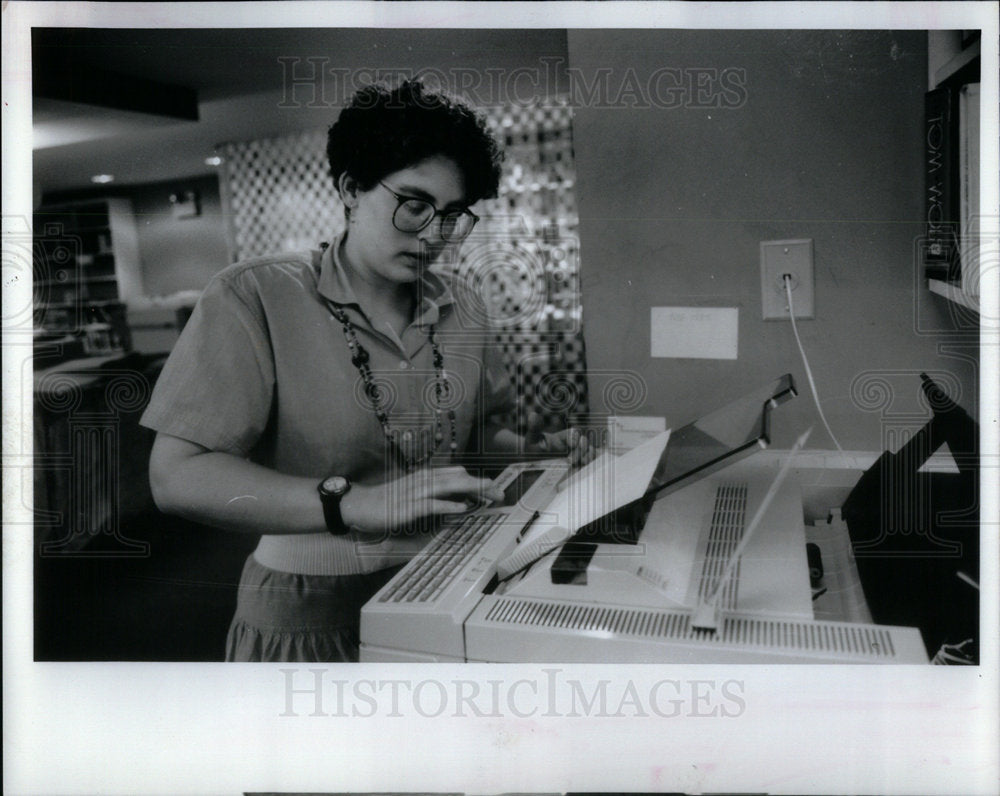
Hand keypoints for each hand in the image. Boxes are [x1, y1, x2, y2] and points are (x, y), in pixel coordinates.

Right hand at [340, 466, 503, 535]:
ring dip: (472, 491)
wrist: (360, 504)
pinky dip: (449, 505)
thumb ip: (433, 494)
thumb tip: (454, 500)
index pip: (458, 474)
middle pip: (459, 478)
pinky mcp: (409, 506)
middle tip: (500, 493)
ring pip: (450, 487)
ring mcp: (417, 492)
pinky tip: (462, 508)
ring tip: (490, 495)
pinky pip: (433, 504)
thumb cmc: (387, 501)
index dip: (477, 480)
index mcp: (426, 477)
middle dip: (482, 485)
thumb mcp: (413, 494)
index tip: (493, 489)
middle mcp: (424, 480)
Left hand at [525, 412, 600, 467]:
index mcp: (563, 436)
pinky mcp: (579, 463)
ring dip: (588, 456)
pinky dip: (592, 461)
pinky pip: (590, 460)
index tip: (572, 445)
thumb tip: (532, 414)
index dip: (575, 437)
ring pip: (589, 451)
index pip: (574, 432)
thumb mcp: (532, 439)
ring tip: (582, 463)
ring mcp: (577, 453)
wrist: (535, 462)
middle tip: (571, 460)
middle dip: (580, 450)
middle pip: (584, 442)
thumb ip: (534, 428)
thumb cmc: (534, 449)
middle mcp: (572, 443)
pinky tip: (587, 466)